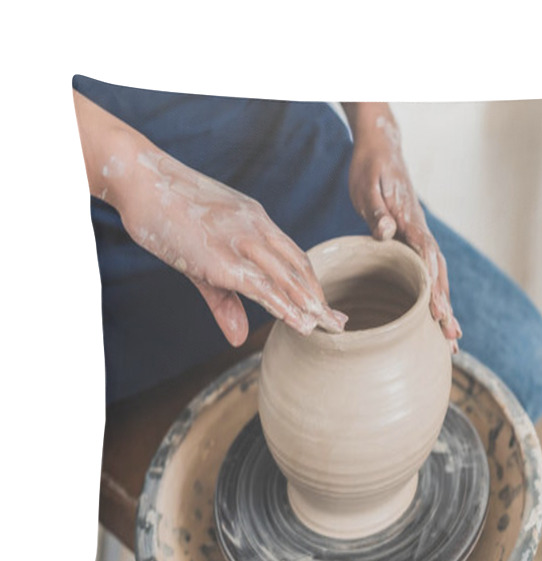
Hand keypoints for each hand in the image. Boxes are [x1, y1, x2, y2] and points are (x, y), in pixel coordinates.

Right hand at [118, 150, 347, 343]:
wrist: (139, 179)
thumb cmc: (166, 212)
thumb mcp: (200, 258)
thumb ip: (224, 300)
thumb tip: (238, 338)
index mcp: (256, 221)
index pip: (294, 256)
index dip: (311, 284)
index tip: (324, 306)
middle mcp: (257, 228)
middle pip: (299, 268)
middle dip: (319, 299)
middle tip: (339, 323)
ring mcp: (242, 241)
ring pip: (287, 278)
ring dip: (309, 306)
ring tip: (326, 328)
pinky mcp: (223, 257)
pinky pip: (262, 286)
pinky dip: (284, 306)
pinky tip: (299, 323)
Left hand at [344, 103, 461, 350]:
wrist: (381, 150)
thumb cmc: (370, 169)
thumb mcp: (368, 187)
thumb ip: (377, 210)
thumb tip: (386, 231)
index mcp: (410, 222)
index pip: (427, 258)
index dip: (433, 287)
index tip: (438, 312)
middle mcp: (421, 234)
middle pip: (439, 276)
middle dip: (446, 308)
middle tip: (452, 338)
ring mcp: (420, 240)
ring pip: (438, 279)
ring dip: (446, 308)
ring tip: (453, 341)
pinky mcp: (414, 243)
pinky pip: (428, 275)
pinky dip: (436, 298)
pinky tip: (438, 318)